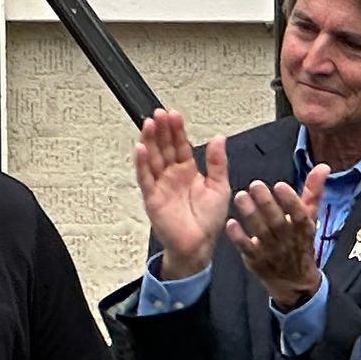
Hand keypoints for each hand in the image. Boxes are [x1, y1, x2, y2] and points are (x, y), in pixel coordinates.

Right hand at [133, 108, 230, 280]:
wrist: (199, 245)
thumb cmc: (208, 221)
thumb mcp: (220, 187)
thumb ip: (217, 163)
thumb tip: (219, 138)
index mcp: (187, 171)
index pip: (180, 145)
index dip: (177, 130)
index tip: (174, 114)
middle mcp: (172, 175)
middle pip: (164, 147)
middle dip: (162, 130)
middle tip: (159, 114)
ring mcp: (160, 185)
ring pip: (152, 158)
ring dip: (149, 141)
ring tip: (149, 124)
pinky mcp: (152, 198)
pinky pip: (145, 178)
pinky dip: (141, 163)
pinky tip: (140, 148)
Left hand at [223, 175, 322, 308]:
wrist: (294, 282)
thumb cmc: (300, 243)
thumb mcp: (310, 218)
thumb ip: (313, 191)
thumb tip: (323, 166)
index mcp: (303, 229)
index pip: (299, 214)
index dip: (290, 200)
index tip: (280, 185)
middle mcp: (288, 240)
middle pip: (277, 221)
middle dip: (266, 203)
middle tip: (255, 185)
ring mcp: (271, 251)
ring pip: (261, 232)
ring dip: (250, 214)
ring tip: (240, 196)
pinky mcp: (256, 260)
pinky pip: (246, 248)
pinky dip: (238, 237)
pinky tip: (231, 223)